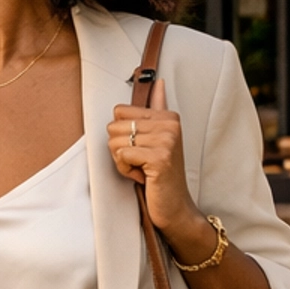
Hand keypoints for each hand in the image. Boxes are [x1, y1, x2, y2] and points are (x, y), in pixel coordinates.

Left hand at [108, 77, 204, 243]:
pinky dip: (125, 170)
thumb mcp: (158, 139)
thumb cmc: (161, 174)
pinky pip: (121, 155)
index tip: (142, 149)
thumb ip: (157, 109)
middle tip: (141, 162)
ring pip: (115, 141)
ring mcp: (166, 140)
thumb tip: (159, 82)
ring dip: (122, 161)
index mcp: (168, 116)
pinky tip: (143, 177)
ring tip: (142, 170)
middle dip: (120, 149)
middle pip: (113, 126)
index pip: (119, 111)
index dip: (123, 134)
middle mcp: (170, 124)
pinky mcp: (159, 157)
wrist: (175, 207)